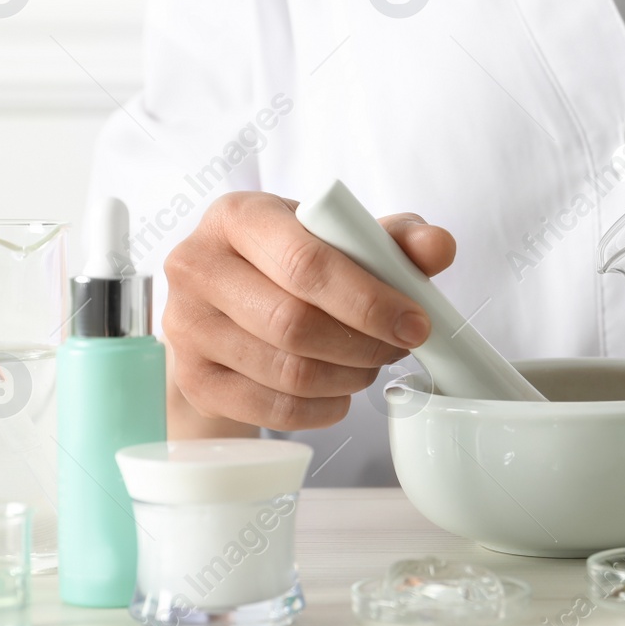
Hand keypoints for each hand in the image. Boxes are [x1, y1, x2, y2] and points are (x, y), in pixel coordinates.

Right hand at [164, 191, 455, 431]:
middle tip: (398, 347)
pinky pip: (272, 410)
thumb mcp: (340, 236)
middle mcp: (198, 266)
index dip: (369, 300)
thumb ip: (395, 238)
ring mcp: (186, 327)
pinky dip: (323, 409)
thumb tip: (438, 246)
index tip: (416, 322)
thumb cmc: (291, 261)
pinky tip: (340, 392)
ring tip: (370, 363)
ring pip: (287, 372)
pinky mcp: (194, 379)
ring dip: (348, 377)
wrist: (226, 303)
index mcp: (238, 216)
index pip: (305, 263)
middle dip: (364, 343)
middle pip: (294, 324)